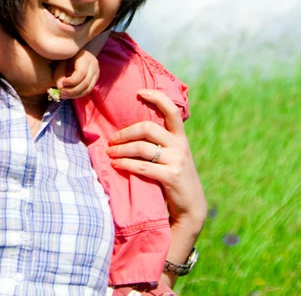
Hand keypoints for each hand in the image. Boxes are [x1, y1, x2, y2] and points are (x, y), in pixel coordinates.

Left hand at [53, 48, 100, 98]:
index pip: (81, 73)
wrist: (75, 54)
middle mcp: (93, 65)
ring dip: (74, 95)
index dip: (71, 81)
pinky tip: (69, 95)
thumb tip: (60, 87)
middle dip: (72, 91)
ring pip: (88, 89)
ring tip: (63, 95)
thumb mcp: (61, 62)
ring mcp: (96, 73)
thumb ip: (59, 74)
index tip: (61, 85)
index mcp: (85, 57)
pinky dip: (78, 94)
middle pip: (85, 83)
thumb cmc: (66, 57)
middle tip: (60, 94)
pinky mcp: (94, 79)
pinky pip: (88, 90)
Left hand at [106, 90, 207, 229]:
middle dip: (125, 132)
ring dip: (121, 150)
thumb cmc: (175, 178)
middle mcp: (180, 145)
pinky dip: (126, 165)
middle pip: (148, 128)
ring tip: (110, 153)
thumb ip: (161, 142)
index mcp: (180, 137)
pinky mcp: (171, 176)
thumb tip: (133, 129)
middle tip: (112, 140)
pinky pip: (143, 167)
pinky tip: (116, 165)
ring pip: (142, 148)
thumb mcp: (173, 156)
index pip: (171, 110)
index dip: (157, 97)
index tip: (140, 92)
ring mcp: (177, 161)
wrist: (191, 207)